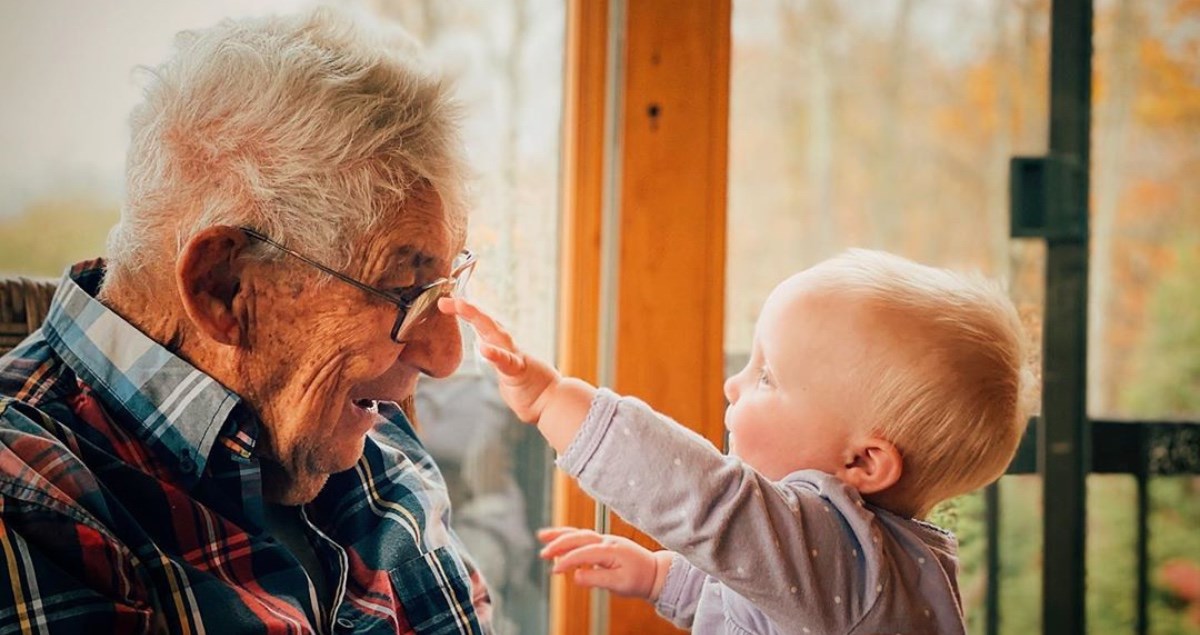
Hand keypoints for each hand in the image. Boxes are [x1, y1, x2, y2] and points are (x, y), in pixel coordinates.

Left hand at [439, 297, 559, 422]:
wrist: (552, 403)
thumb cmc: (529, 391)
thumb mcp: (506, 374)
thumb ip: (497, 361)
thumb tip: (487, 354)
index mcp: (502, 348)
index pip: (481, 326)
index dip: (465, 313)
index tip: (445, 303)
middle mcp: (507, 347)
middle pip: (485, 323)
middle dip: (466, 309)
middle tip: (446, 300)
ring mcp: (514, 357)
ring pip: (495, 334)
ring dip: (478, 318)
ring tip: (462, 306)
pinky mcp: (519, 372)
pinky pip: (506, 362)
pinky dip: (495, 354)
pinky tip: (484, 347)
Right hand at [538, 526, 672, 600]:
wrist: (654, 572)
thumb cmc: (638, 579)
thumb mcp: (619, 584)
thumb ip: (597, 579)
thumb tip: (576, 576)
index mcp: (611, 550)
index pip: (584, 553)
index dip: (568, 561)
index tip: (555, 571)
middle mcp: (606, 541)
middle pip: (578, 537)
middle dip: (559, 544)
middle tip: (543, 554)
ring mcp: (605, 539)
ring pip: (579, 533)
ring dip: (560, 534)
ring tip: (541, 535)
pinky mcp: (603, 543)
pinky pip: (583, 536)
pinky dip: (569, 536)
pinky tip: (558, 541)